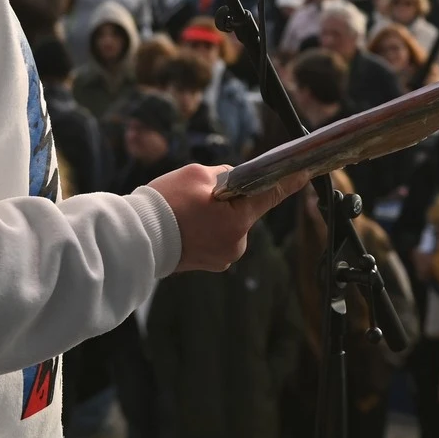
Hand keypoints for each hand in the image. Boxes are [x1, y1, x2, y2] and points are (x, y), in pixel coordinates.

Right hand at [148, 164, 310, 273]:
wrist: (134, 239)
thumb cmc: (164, 205)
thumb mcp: (198, 175)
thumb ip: (226, 175)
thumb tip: (234, 182)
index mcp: (238, 221)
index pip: (272, 196)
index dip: (289, 182)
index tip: (304, 173)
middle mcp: (236, 244)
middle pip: (244, 211)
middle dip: (229, 200)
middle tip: (200, 196)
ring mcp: (221, 258)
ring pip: (228, 224)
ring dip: (215, 216)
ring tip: (185, 213)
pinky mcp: (208, 264)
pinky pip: (215, 237)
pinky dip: (205, 229)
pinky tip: (184, 226)